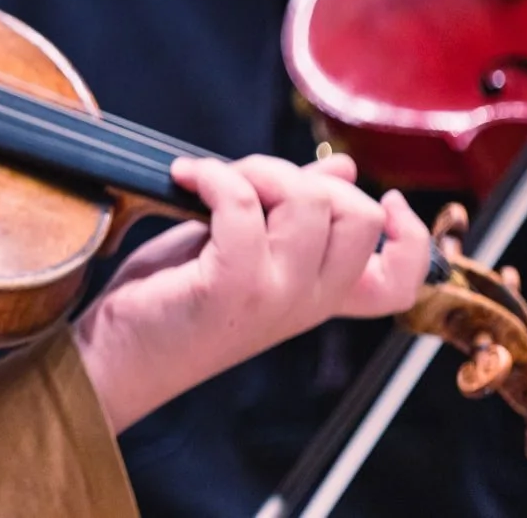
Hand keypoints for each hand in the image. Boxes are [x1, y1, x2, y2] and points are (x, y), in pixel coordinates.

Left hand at [70, 153, 428, 433]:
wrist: (118, 355)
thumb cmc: (176, 296)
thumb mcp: (246, 248)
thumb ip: (295, 214)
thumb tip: (347, 171)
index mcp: (321, 297)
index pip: (401, 280)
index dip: (409, 235)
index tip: (383, 196)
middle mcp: (308, 302)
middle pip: (358, 217)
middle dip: (303, 177)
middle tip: (248, 183)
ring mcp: (274, 296)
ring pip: (308, 202)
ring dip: (255, 171)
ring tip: (212, 180)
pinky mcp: (230, 286)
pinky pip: (244, 205)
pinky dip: (214, 177)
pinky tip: (185, 177)